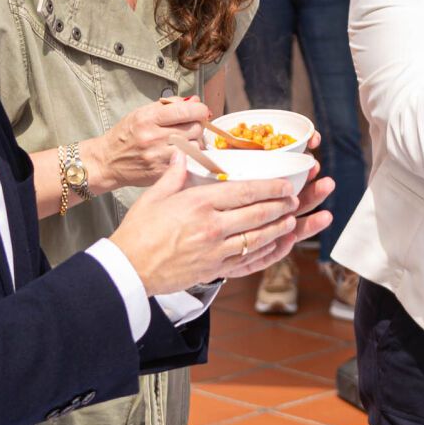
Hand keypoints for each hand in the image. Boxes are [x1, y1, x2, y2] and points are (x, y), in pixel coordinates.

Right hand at [88, 96, 210, 189]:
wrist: (107, 161)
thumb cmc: (126, 135)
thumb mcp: (141, 113)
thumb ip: (169, 105)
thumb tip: (194, 100)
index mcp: (148, 118)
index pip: (185, 111)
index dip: (200, 110)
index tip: (201, 111)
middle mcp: (153, 137)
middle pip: (194, 128)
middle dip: (197, 126)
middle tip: (191, 127)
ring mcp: (158, 156)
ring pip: (195, 147)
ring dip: (195, 143)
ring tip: (186, 141)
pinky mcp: (162, 172)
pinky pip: (187, 163)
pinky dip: (189, 157)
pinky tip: (182, 154)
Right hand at [107, 156, 328, 293]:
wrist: (128, 268)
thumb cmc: (138, 231)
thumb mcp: (153, 196)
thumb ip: (173, 175)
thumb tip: (181, 155)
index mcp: (199, 203)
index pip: (244, 192)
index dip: (271, 188)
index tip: (285, 186)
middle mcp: (212, 226)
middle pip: (257, 215)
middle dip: (280, 207)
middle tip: (295, 201)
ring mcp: (215, 250)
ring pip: (257, 239)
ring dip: (278, 230)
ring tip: (290, 222)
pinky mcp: (213, 270)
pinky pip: (247, 261)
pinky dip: (264, 254)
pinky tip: (274, 247)